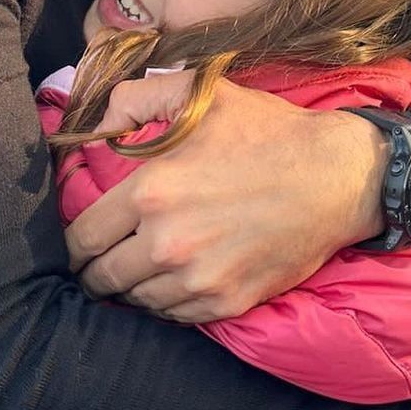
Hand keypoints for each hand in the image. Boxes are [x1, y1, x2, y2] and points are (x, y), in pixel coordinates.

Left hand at [63, 74, 387, 322]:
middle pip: (102, 278)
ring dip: (132, 286)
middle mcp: (167, 243)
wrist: (337, 177)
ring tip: (140, 267)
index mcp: (151, 192)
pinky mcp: (227, 302)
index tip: (81, 239)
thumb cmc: (266, 131)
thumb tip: (98, 123)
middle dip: (95, 269)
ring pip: (136, 300)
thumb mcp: (201, 93)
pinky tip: (175, 278)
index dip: (74, 242)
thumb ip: (137, 98)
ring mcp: (198, 279)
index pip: (82, 237)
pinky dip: (167, 301)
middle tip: (101, 260)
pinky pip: (174, 316)